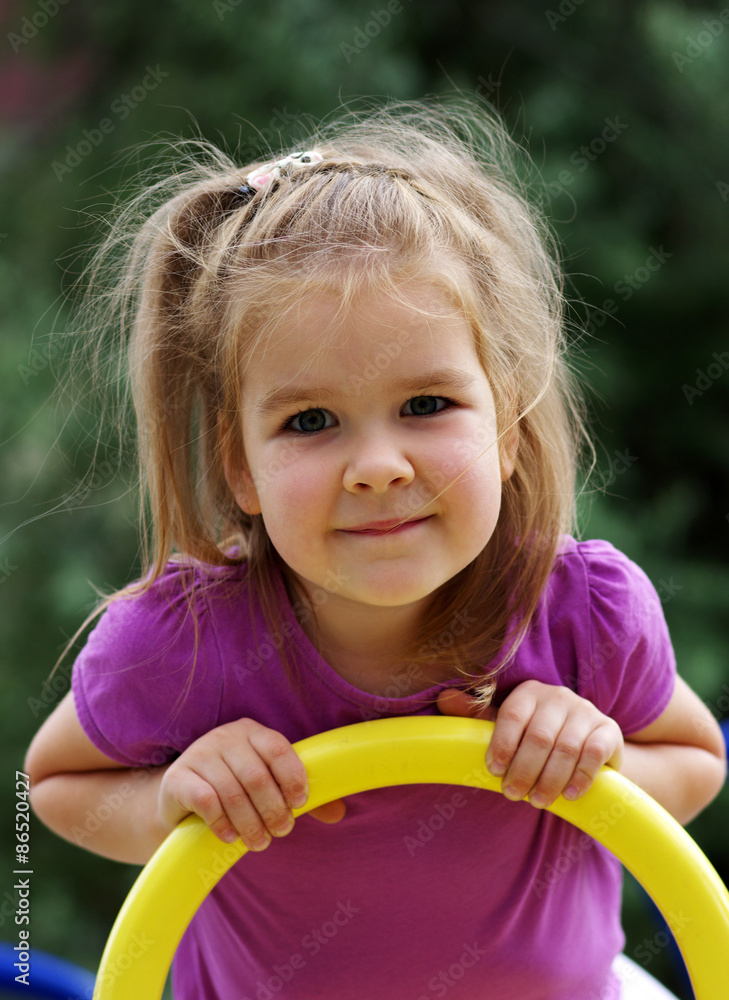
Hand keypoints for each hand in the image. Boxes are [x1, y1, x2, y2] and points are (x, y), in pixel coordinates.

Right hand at [158, 719, 345, 850]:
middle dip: (273, 808)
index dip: (293, 776)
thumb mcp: (265, 786)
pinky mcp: (178, 777)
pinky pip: (206, 801)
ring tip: (260, 842)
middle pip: (257, 775)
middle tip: (282, 831)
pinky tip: (230, 836)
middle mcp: (225, 736)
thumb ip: (296, 796)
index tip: (301, 803)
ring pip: (233, 792)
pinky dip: (222, 823)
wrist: (180, 797)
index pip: (279, 748)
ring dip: (250, 823)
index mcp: (252, 731)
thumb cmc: (234, 789)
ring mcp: (199, 754)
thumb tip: (338, 812)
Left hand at [437, 680, 622, 807]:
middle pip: (539, 736)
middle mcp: (558, 695)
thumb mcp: (507, 727)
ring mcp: (585, 711)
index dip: (502, 743)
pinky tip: (570, 795)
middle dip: (524, 770)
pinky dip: (580, 777)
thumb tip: (444, 699)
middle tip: (513, 795)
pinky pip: (594, 754)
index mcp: (529, 691)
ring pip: (566, 748)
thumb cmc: (536, 737)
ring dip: (550, 779)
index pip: (513, 714)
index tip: (493, 771)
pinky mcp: (608, 730)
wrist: (585, 747)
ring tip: (538, 802)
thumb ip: (478, 717)